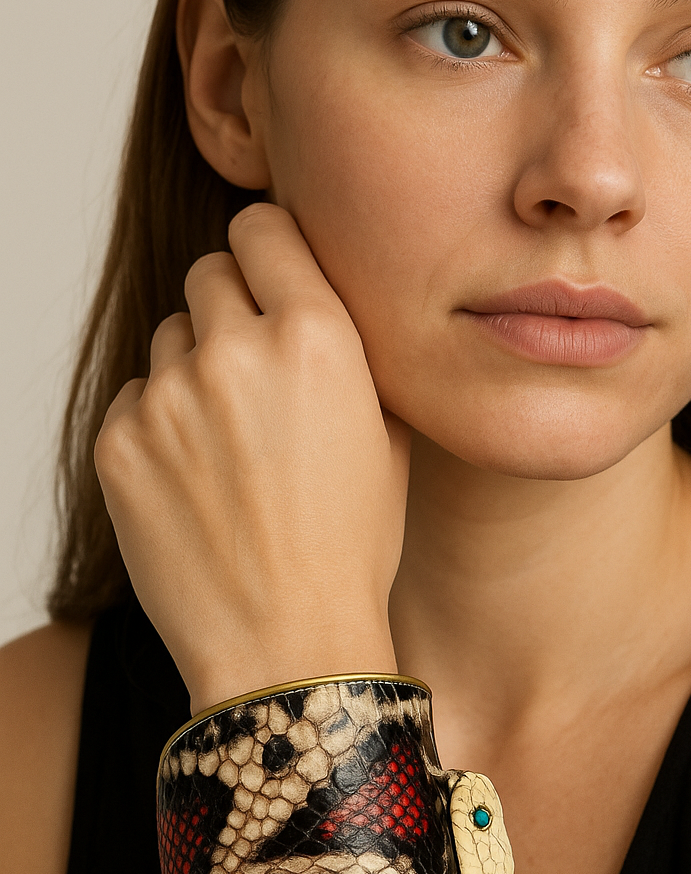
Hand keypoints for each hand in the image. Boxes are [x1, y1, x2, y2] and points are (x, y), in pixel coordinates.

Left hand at [95, 203, 407, 711]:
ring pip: (170, 340)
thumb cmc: (351, 549)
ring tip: (231, 447)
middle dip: (232, 310)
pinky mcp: (118, 443)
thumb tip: (320, 301)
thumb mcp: (389, 437)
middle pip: (210, 274)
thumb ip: (352, 352)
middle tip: (256, 374)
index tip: (271, 274)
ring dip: (195, 372)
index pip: (262, 227)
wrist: (286, 646)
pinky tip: (197, 484)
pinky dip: (160, 429)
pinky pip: (136, 401)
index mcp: (316, 336)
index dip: (268, 249)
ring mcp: (168, 397)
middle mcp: (236, 350)